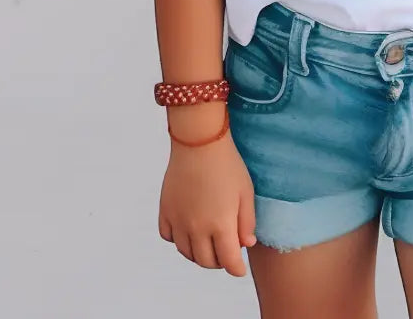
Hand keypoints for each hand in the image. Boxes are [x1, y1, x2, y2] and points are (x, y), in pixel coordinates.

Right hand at [158, 114, 256, 275]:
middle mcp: (196, 227)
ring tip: (209, 245)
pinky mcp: (165, 210)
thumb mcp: (246, 193)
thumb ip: (247, 222)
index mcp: (220, 224)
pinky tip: (188, 231)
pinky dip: (178, 240)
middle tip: (226, 254)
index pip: (228, 261)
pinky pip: (168, 236)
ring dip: (198, 254)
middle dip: (218, 262)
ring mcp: (178, 220)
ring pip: (186, 252)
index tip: (239, 269)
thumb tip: (245, 244)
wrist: (199, 142)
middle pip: (205, 261)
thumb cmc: (227, 165)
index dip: (236, 269)